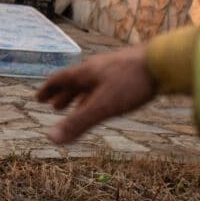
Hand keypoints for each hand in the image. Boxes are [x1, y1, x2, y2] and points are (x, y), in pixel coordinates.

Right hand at [36, 44, 157, 143]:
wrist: (162, 62)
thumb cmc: (130, 83)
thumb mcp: (102, 106)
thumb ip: (78, 122)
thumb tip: (51, 138)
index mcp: (84, 73)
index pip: (59, 80)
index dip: (48, 90)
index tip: (38, 99)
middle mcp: (95, 69)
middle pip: (74, 82)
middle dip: (63, 96)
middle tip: (55, 107)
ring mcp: (112, 70)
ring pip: (91, 84)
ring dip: (81, 96)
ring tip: (79, 107)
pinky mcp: (128, 73)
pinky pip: (106, 84)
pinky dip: (99, 94)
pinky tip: (108, 101)